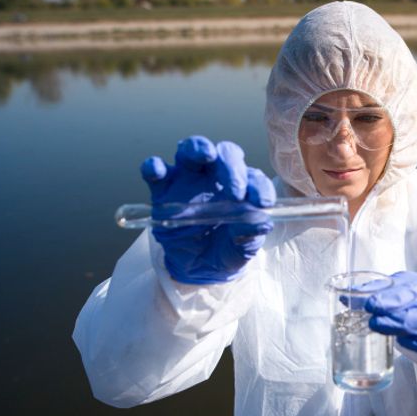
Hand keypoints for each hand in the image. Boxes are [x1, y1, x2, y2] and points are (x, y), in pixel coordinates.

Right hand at [140, 136, 275, 284]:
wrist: (199, 267)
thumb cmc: (227, 247)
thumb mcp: (243, 246)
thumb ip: (250, 233)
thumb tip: (261, 221)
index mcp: (241, 185)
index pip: (252, 176)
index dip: (259, 187)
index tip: (262, 203)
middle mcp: (215, 176)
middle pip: (224, 154)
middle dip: (232, 167)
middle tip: (235, 192)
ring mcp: (187, 180)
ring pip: (190, 150)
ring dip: (197, 147)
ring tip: (206, 154)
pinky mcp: (163, 191)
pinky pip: (154, 171)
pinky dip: (154, 167)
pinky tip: (157, 170)